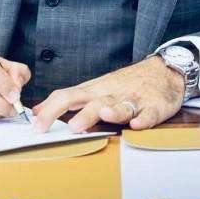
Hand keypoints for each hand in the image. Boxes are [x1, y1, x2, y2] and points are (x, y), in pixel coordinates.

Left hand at [32, 56, 185, 132]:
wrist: (163, 70)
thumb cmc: (125, 83)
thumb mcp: (94, 88)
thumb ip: (67, 100)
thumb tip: (37, 110)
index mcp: (94, 91)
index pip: (67, 97)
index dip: (51, 111)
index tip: (36, 126)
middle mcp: (111, 94)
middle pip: (92, 101)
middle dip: (81, 113)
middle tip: (71, 128)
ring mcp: (133, 100)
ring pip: (121, 106)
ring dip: (113, 112)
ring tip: (104, 116)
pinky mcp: (154, 106)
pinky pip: (149, 114)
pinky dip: (144, 119)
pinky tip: (137, 124)